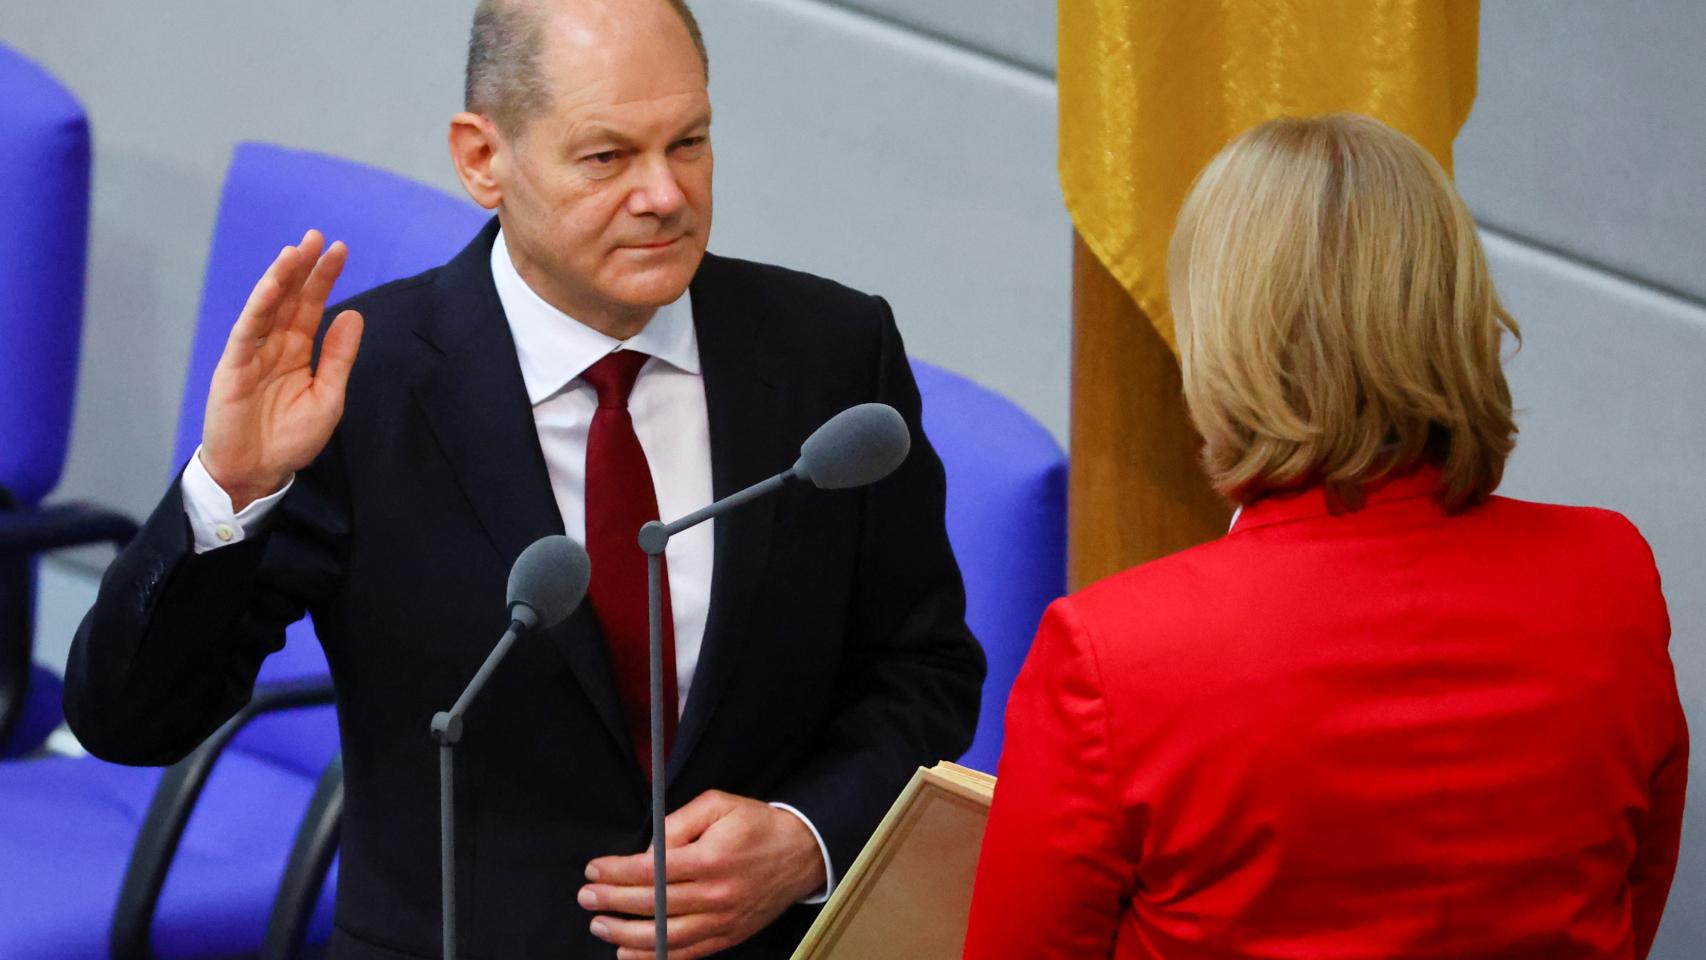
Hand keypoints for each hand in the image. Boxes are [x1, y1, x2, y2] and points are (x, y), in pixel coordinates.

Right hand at [200, 229, 363, 509]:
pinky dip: (258, 306)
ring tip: (296, 251)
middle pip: (290, 299)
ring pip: (267, 308)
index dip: (324, 279)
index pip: (311, 307)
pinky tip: (271, 285)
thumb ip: (339, 356)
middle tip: (318, 237)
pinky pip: (247, 331)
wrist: (257, 471)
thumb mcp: (328, 396)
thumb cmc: (291, 438)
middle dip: (303, 268)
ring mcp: (252, 353)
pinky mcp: (233, 366)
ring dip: (280, 278)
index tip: (340, 250)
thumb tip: (353, 315)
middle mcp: (275, 346)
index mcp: (298, 352)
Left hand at [581, 790, 826, 959]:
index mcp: (710, 858)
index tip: (594, 870)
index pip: (650, 871)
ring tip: (600, 927)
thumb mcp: (718, 805)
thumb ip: (678, 822)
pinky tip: (629, 954)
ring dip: (626, 935)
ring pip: (665, 936)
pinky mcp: (729, 935)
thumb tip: (647, 849)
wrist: (802, 853)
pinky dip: (656, 956)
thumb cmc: (756, 825)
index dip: (616, 872)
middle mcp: (715, 894)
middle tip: (586, 897)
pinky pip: (687, 953)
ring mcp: (723, 920)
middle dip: (612, 902)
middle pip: (653, 904)